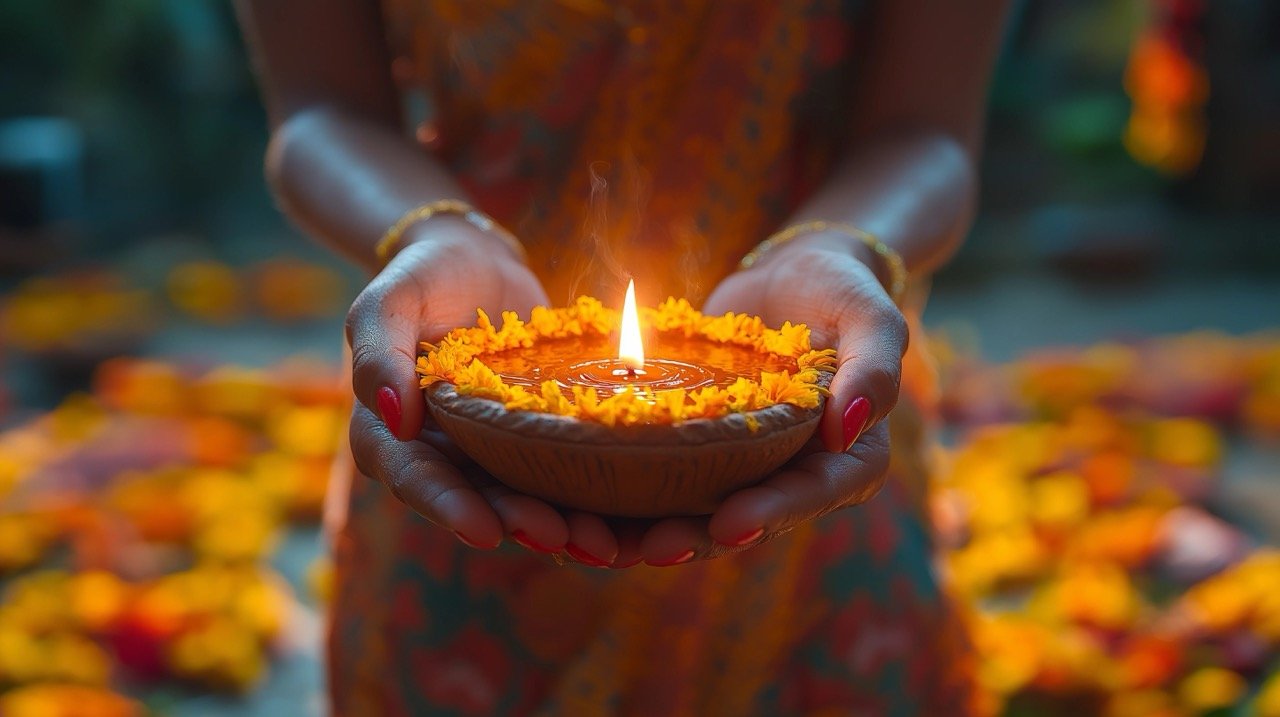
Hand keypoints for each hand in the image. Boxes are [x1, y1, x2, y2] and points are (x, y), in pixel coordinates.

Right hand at [347, 220, 605, 553]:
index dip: (450, 509)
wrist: (476, 263)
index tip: (486, 532)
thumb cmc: (423, 278)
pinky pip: (561, 476)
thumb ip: (379, 353)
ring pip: (524, 501)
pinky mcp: (536, 444)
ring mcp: (492, 455)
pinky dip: (592, 499)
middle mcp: (442, 458)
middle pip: (478, 503)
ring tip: (603, 543)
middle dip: (519, 524)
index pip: (416, 479)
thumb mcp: (389, 301)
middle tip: (560, 536)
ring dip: (562, 526)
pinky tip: (628, 518)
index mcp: (393, 436)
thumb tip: (395, 416)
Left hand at [629, 238, 908, 564]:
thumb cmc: (840, 290)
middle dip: (697, 537)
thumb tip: (845, 430)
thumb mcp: (870, 317)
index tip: (730, 525)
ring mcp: (738, 466)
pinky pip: (657, 476)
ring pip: (693, 510)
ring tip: (602, 542)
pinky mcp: (693, 448)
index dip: (771, 514)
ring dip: (647, 532)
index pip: (812, 494)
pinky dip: (619, 494)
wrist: (791, 273)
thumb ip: (873, 370)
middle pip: (744, 519)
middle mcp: (791, 474)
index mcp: (847, 459)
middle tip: (652, 548)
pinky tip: (577, 503)